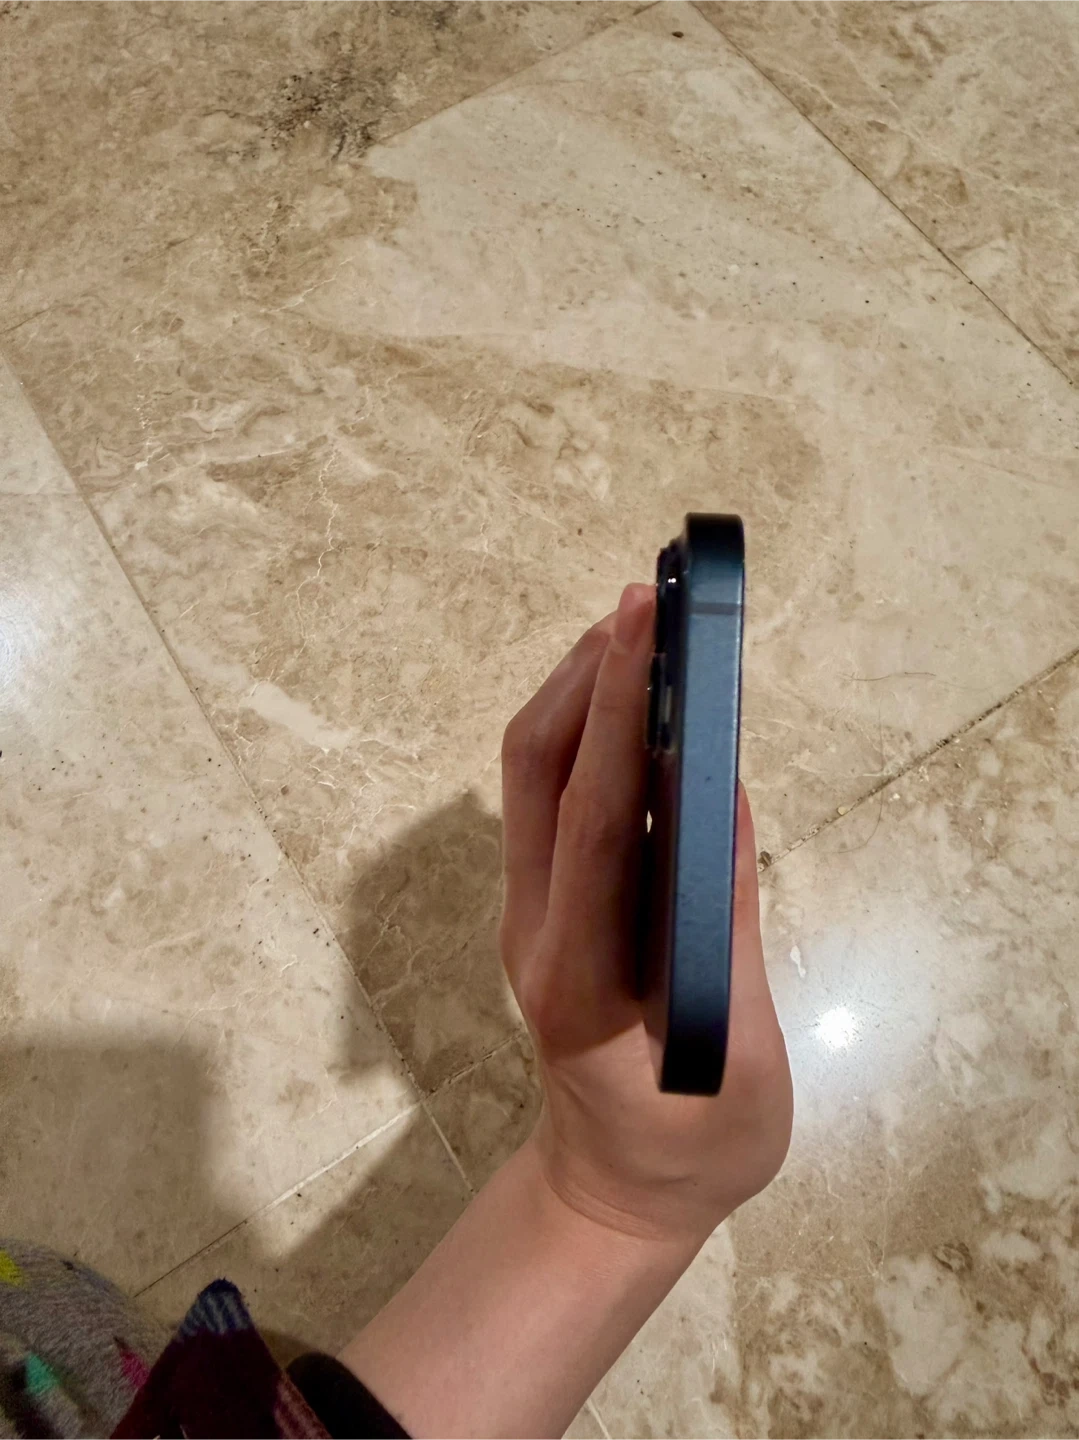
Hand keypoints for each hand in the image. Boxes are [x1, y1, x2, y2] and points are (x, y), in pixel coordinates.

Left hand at [501, 583, 792, 1247]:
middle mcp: (535, 927)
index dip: (619, 716)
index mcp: (583, 972)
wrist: (615, 1191)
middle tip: (645, 602)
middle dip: (585, 676)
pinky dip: (589, 736)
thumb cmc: (690, 1142)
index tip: (645, 625)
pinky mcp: (544, 906)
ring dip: (579, 693)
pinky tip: (635, 706)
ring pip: (532, 775)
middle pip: (535, 772)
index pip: (594, 819)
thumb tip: (722, 792)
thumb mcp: (737, 1049)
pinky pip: (553, 800)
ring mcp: (528, 913)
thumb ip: (726, 921)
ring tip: (640, 630)